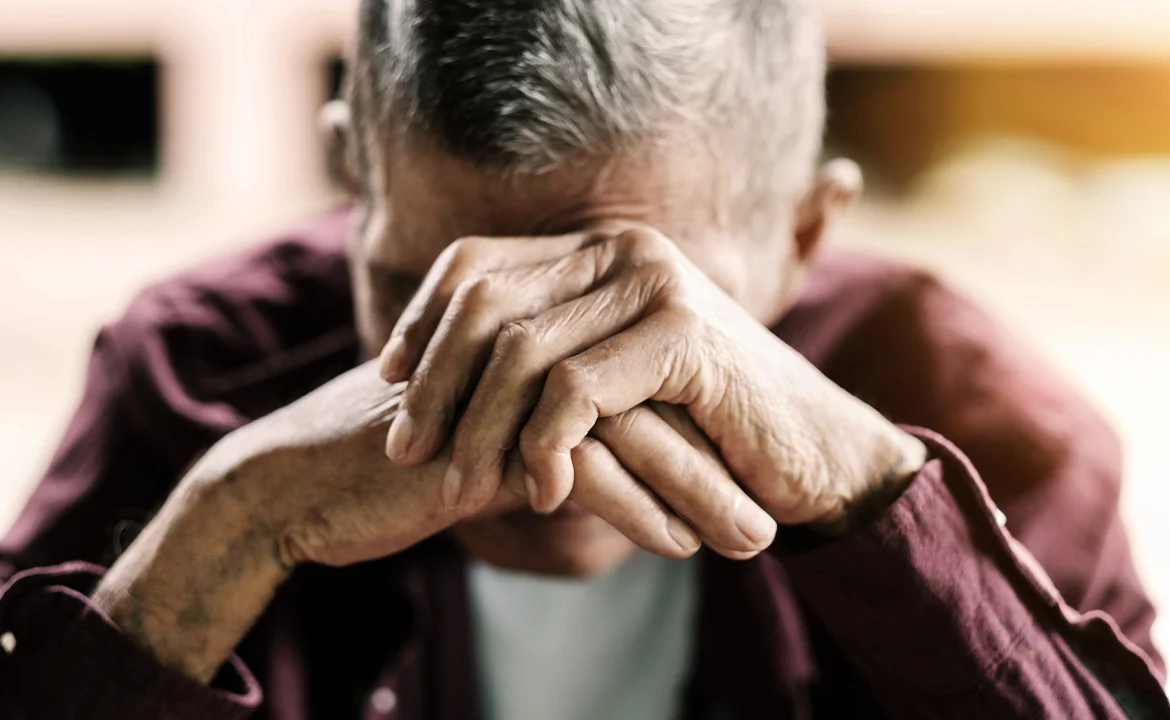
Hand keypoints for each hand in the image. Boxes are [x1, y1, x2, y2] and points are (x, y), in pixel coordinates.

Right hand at [91, 360, 719, 681]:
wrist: (295, 486)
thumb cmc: (392, 468)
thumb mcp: (486, 445)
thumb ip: (554, 440)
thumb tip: (629, 470)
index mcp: (527, 338)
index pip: (637, 373)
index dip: (698, 425)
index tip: (751, 473)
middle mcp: (520, 348)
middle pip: (647, 395)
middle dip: (718, 457)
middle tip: (779, 508)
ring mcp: (500, 386)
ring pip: (626, 430)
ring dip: (696, 489)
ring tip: (751, 540)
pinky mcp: (478, 435)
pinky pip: (580, 469)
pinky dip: (636, 510)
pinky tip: (676, 546)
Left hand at [380, 224, 925, 544]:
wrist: (810, 451)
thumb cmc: (701, 426)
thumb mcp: (608, 384)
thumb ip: (544, 358)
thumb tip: (432, 373)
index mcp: (600, 251)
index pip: (476, 264)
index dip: (421, 320)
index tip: (386, 379)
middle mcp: (623, 251)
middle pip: (484, 304)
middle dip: (431, 383)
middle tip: (405, 452)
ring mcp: (655, 286)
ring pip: (522, 352)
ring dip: (478, 429)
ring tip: (456, 488)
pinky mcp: (683, 335)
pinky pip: (577, 391)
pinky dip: (545, 446)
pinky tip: (540, 492)